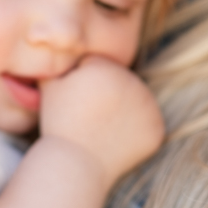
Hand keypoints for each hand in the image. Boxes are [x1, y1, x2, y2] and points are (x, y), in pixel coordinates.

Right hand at [40, 56, 164, 187]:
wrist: (74, 166)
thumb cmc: (58, 124)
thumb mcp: (49, 84)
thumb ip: (59, 58)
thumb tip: (62, 41)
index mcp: (107, 68)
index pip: (99, 67)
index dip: (83, 84)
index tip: (75, 103)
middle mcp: (133, 82)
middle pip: (119, 81)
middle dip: (107, 95)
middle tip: (89, 118)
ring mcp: (149, 106)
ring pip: (135, 100)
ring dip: (123, 110)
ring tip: (102, 129)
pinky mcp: (158, 129)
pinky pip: (147, 123)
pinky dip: (136, 131)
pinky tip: (117, 140)